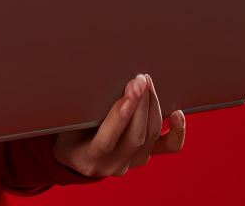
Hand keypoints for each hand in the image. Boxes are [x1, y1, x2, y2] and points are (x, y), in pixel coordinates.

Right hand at [51, 74, 185, 176]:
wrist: (77, 156)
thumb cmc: (69, 132)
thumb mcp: (67, 123)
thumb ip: (82, 110)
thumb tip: (98, 78)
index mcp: (88, 158)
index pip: (107, 140)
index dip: (121, 115)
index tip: (129, 91)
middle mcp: (112, 165)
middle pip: (135, 137)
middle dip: (141, 104)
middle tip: (140, 79)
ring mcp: (132, 163)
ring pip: (151, 136)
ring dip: (152, 107)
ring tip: (147, 83)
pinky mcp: (146, 156)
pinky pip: (169, 147)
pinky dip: (177, 130)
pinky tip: (177, 113)